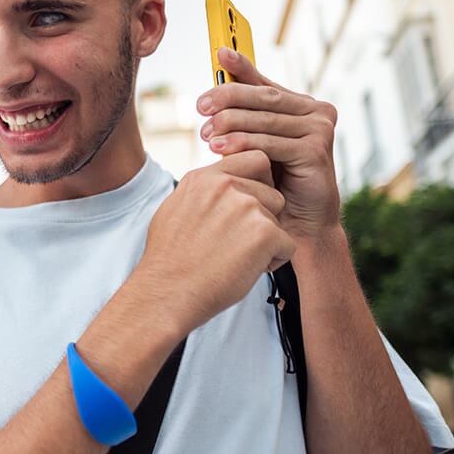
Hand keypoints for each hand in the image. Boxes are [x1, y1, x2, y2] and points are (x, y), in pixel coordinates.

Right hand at [136, 149, 295, 332]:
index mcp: (203, 178)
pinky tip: (246, 271)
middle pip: (271, 191)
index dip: (258, 184)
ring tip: (238, 258)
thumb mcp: (175, 210)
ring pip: (279, 218)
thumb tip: (219, 183)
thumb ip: (202, 192)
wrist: (166, 293)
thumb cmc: (170, 261)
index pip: (254, 160)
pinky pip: (287, 244)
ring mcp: (246, 207)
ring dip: (267, 239)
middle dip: (264, 216)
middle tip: (237, 242)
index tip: (247, 209)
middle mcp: (225, 185)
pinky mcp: (264, 233)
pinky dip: (274, 261)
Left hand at [198, 46, 340, 240]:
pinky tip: (219, 150)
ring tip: (205, 133)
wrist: (298, 223)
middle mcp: (316, 111)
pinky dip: (243, 144)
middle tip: (200, 106)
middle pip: (263, 97)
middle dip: (227, 98)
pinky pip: (271, 143)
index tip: (219, 53)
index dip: (242, 66)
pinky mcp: (317, 150)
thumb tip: (213, 92)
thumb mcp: (256, 144)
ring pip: (264, 119)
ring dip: (230, 123)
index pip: (265, 82)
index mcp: (301, 105)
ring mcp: (320, 129)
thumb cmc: (274, 182)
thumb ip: (244, 118)